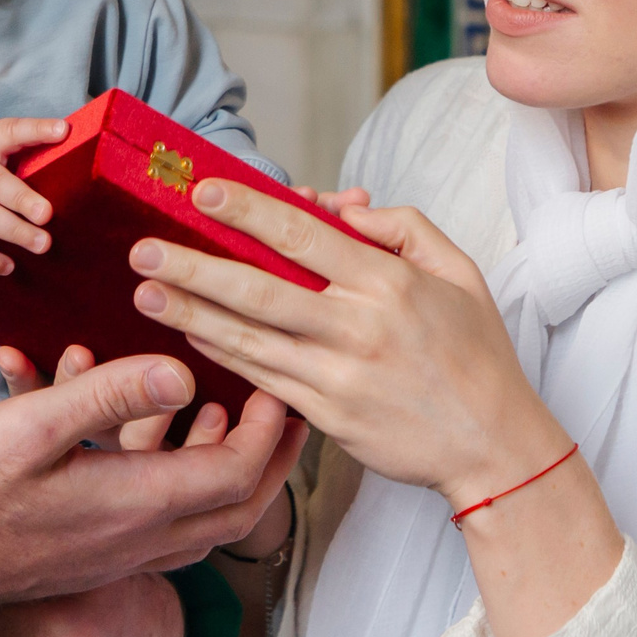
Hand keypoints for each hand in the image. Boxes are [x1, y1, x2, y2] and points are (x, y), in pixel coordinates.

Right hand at [0, 351, 305, 611]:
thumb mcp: (33, 427)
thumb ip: (110, 395)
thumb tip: (183, 373)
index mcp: (137, 505)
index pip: (235, 472)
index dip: (266, 429)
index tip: (272, 385)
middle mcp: (140, 539)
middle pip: (237, 509)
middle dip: (270, 459)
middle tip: (283, 413)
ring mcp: (118, 554)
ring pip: (204, 522)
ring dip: (227, 471)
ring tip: (223, 418)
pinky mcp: (93, 556)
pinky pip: (162, 527)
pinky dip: (178, 485)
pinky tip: (144, 443)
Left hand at [134, 179, 623, 636]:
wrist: (493, 445)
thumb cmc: (475, 355)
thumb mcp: (457, 273)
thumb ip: (400, 227)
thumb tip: (339, 204)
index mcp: (389, 282)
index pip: (303, 234)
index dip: (247, 210)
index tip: (201, 191)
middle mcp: (357, 326)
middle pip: (258, 288)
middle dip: (194, 266)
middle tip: (143, 248)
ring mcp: (337, 374)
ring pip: (248, 337)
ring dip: (190, 313)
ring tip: (145, 291)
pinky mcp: (325, 414)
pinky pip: (260, 376)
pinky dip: (220, 353)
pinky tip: (188, 334)